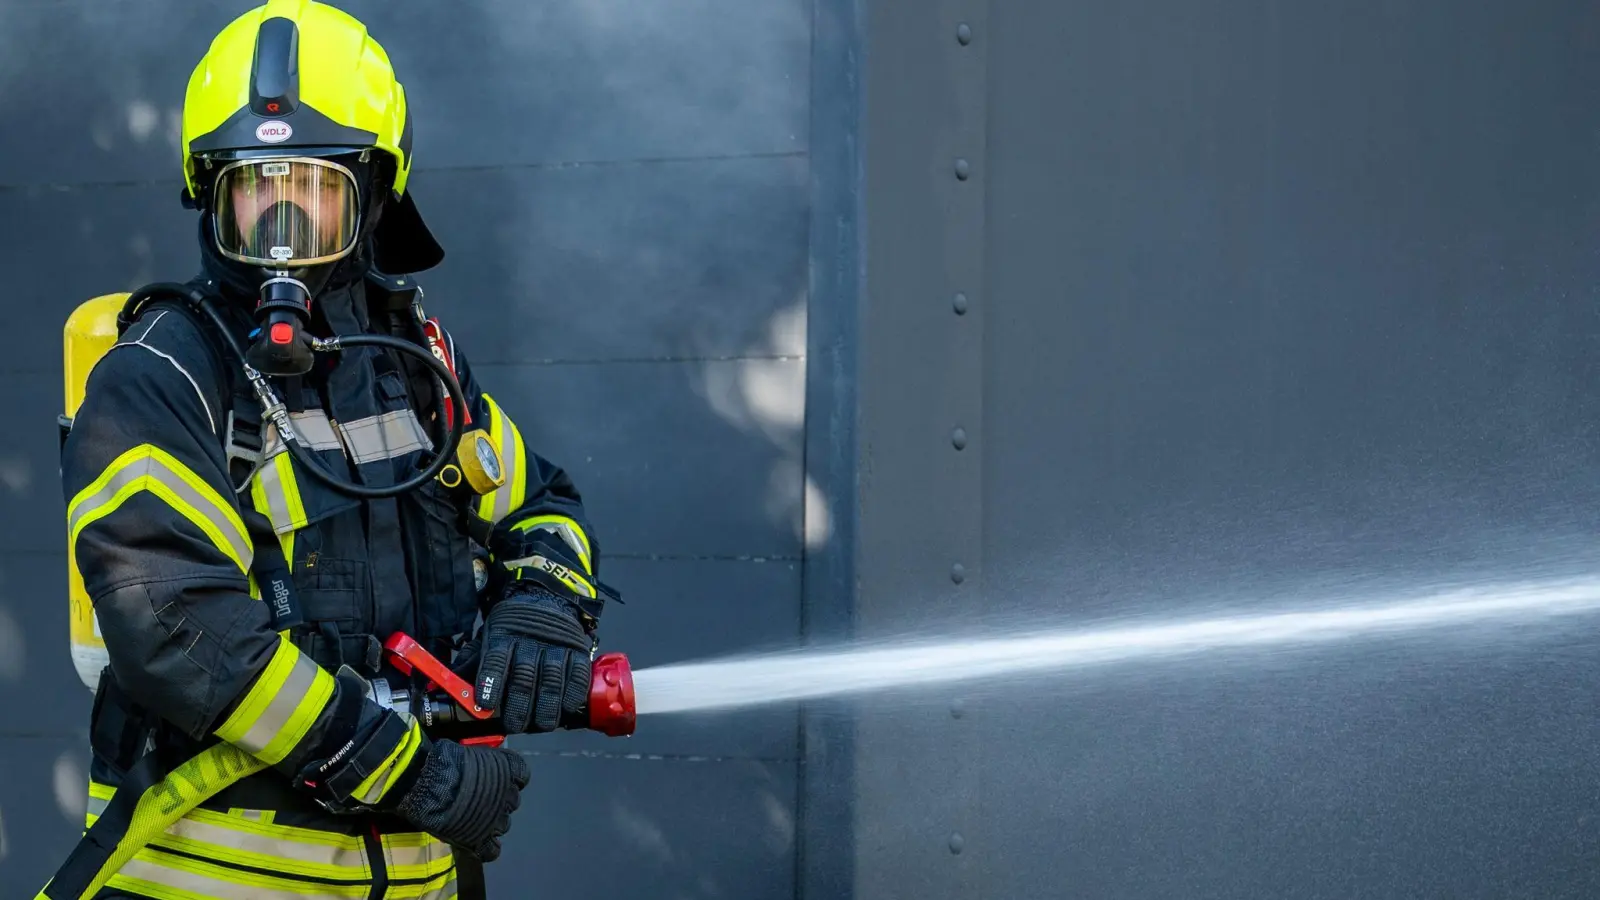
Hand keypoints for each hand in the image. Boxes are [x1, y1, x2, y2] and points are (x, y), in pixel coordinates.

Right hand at [392, 738, 529, 861]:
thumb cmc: (446, 761)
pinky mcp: (484, 840)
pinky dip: (487, 848)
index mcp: (509, 769)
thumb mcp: (467, 753)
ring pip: (504, 824)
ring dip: (492, 822)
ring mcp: (498, 820)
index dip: (508, 778)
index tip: (493, 779)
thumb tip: (469, 767)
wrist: (431, 786)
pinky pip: (492, 850)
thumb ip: (478, 764)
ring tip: (472, 819)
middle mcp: (509, 795)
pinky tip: (476, 843)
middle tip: (479, 800)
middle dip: (498, 801)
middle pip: (512, 801)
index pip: (521, 775)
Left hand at [457, 585, 592, 732]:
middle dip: (519, 705)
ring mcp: (555, 644)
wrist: (546, 599)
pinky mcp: (576, 649)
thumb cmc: (512, 627)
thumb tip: (441, 688)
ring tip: (541, 724)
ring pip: (551, 678)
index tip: (486, 704)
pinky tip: (565, 708)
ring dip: (546, 705)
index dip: (491, 683)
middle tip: (514, 725)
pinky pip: (577, 674)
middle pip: (524, 675)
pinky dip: (572, 694)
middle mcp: (529, 640)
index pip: (495, 660)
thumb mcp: (488, 636)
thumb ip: (471, 662)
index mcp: (503, 636)